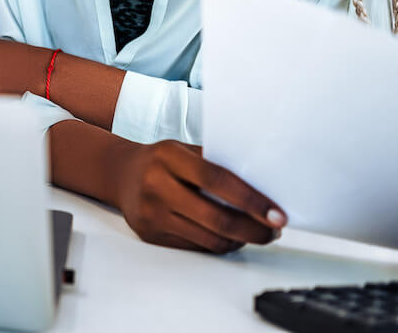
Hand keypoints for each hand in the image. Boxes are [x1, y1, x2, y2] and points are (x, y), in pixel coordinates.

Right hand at [113, 139, 285, 252]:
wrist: (120, 173)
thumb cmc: (161, 161)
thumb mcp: (184, 150)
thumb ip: (216, 164)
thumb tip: (262, 189)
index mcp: (168, 157)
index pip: (217, 180)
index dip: (251, 200)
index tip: (277, 214)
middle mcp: (155, 185)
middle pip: (216, 218)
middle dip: (253, 230)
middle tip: (274, 231)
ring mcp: (151, 213)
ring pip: (209, 239)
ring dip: (240, 241)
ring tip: (255, 234)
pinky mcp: (150, 235)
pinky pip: (196, 247)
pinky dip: (218, 245)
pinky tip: (229, 237)